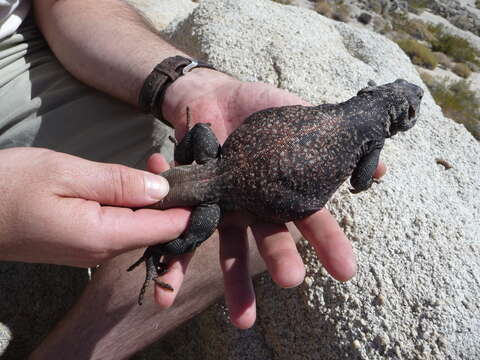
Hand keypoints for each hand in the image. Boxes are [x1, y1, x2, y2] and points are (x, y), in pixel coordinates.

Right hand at [0, 147, 190, 266]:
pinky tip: (132, 181)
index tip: (202, 179)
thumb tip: (163, 190)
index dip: (189, 206)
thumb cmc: (11, 186)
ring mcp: (94, 250)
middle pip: (158, 230)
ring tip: (154, 161)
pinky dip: (134, 204)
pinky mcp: (85, 242)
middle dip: (173, 197)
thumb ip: (119, 183)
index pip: (167, 229)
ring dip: (153, 198)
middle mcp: (105, 251)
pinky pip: (123, 226)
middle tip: (169, 160)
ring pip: (141, 227)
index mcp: (104, 236)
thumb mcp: (67, 174)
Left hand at [154, 69, 386, 327]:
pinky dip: (174, 253)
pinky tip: (166, 285)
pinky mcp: (191, 202)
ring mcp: (223, 207)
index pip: (309, 220)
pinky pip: (181, 228)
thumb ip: (329, 137)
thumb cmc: (256, 106)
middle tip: (292, 281)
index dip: (328, 243)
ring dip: (233, 282)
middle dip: (280, 261)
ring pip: (228, 248)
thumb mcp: (295, 114)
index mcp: (281, 191)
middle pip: (269, 240)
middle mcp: (254, 206)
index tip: (345, 269)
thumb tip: (381, 166)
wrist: (209, 96)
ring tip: (241, 318)